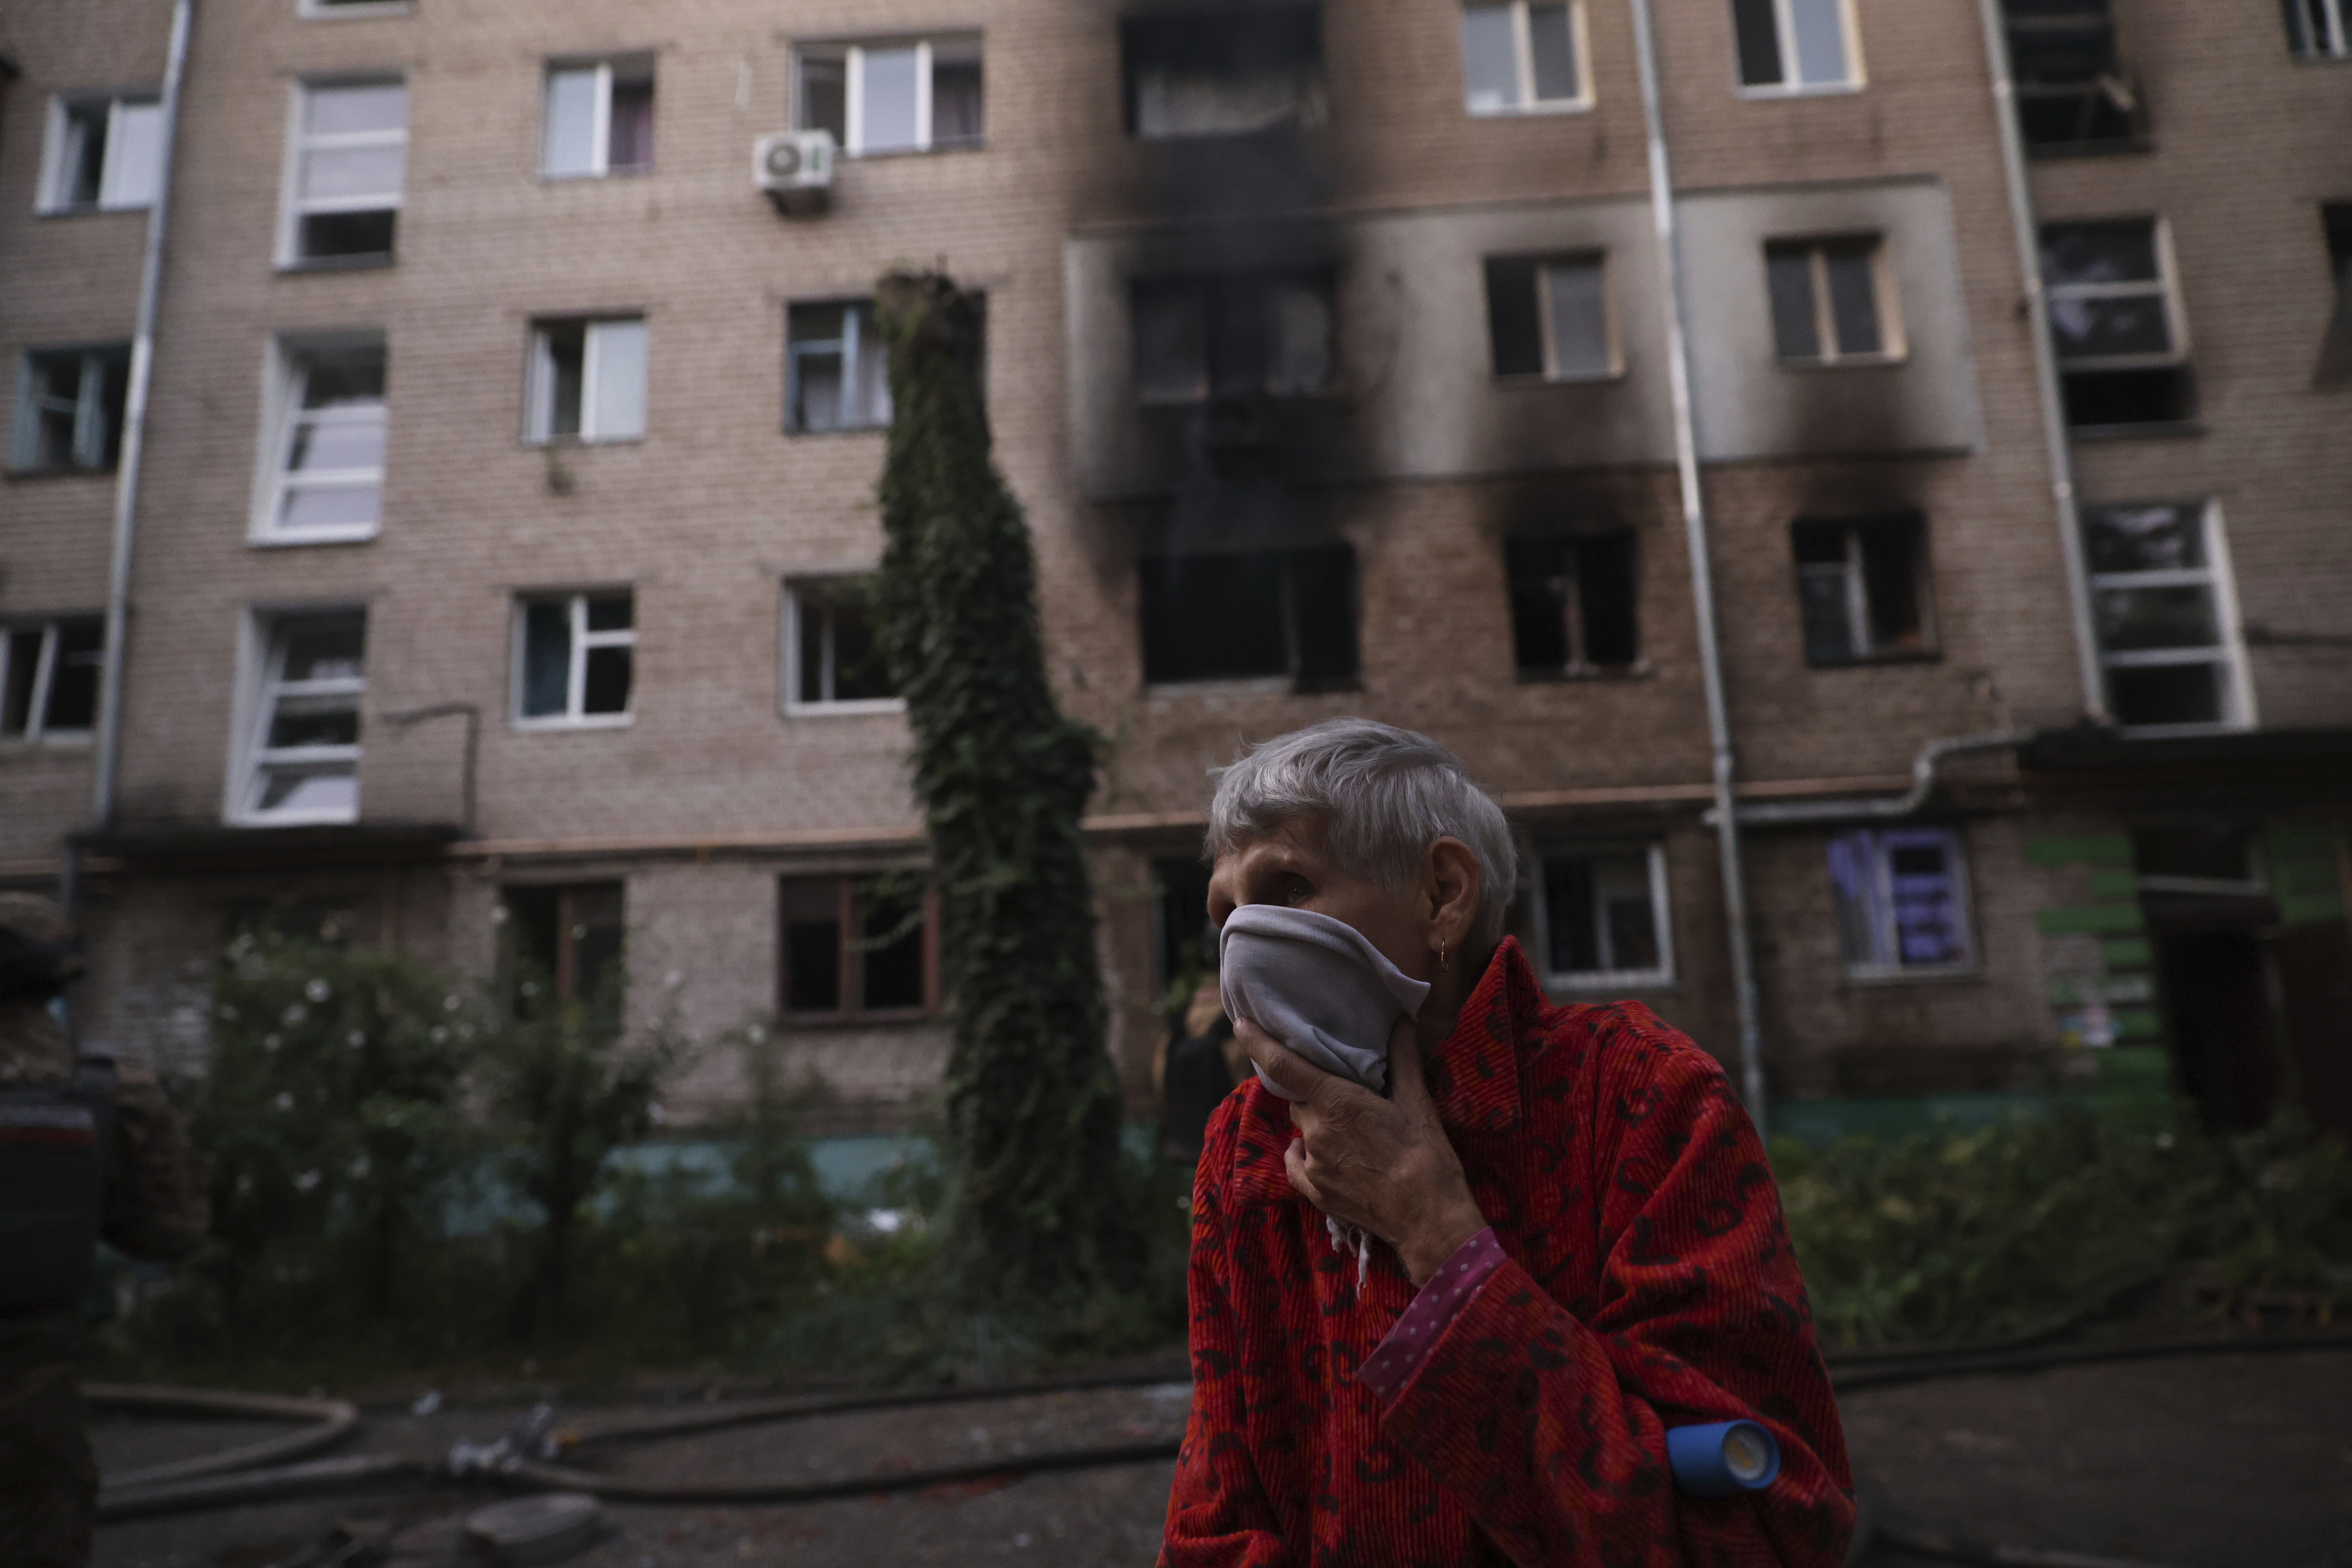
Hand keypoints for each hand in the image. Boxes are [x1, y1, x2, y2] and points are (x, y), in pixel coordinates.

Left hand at [1238, 1015, 1487, 1285]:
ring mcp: (1312, 1164)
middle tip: (1339, 1091)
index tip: (1240, 1024)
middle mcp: (1315, 1131)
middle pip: (1298, 1098)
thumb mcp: (1417, 1101)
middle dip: (1311, 1091)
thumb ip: (1403, 1058)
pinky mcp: (1315, 1193)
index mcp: (1336, 1101)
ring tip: (1348, 1130)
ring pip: (1302, 1131)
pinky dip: (1304, 1155)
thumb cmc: (1426, 1154)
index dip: (1257, 1042)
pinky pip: (1297, 1165)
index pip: (1283, 1065)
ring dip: (1316, 1124)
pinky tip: (1321, 1155)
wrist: (1428, 1217)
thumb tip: (1402, 1020)